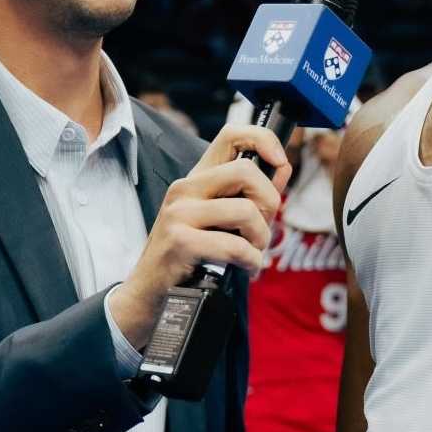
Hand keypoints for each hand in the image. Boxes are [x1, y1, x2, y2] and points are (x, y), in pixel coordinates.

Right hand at [109, 124, 289, 348]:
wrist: (149, 296)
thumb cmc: (188, 258)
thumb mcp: (218, 220)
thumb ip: (250, 194)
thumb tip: (282, 167)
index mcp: (196, 179)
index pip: (231, 135)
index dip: (264, 140)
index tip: (280, 161)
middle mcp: (185, 189)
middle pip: (246, 171)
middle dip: (269, 203)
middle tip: (262, 228)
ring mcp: (180, 214)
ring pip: (246, 211)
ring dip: (261, 239)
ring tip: (252, 253)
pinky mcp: (181, 241)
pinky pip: (236, 246)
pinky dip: (251, 262)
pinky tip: (245, 269)